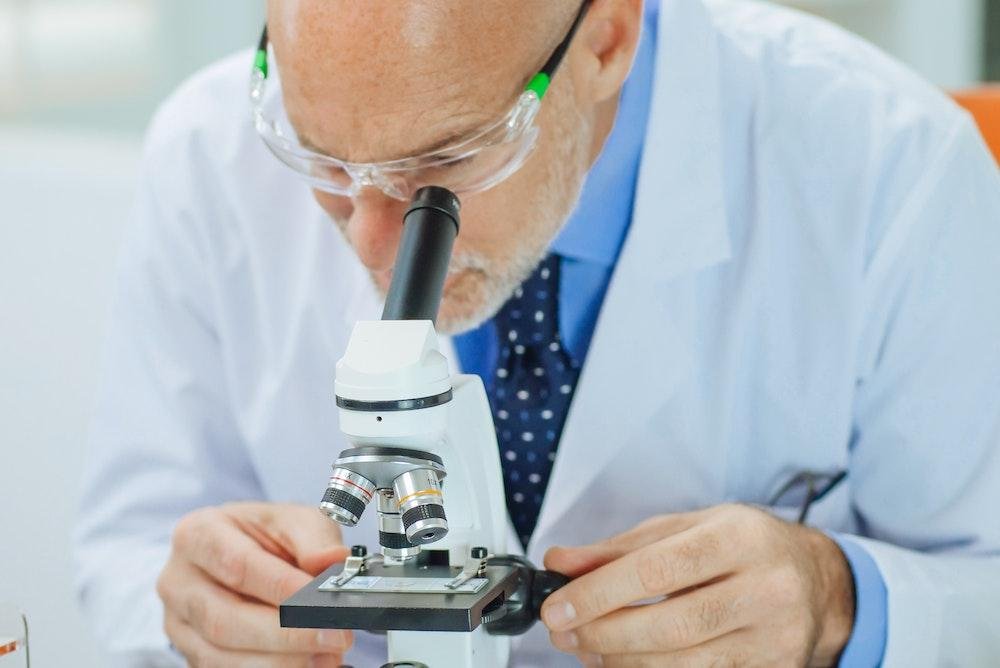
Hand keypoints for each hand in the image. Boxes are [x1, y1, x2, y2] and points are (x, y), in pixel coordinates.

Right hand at [157, 502, 352, 666]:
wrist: (247, 553)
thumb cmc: (267, 536)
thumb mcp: (295, 520)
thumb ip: (314, 539)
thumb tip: (332, 560)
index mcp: (198, 534)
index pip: (238, 565)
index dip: (281, 588)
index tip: (322, 602)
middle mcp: (179, 580)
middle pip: (224, 619)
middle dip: (285, 633)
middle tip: (335, 635)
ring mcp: (179, 622)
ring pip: (221, 655)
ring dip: (281, 661)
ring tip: (328, 654)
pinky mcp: (191, 653)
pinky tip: (310, 663)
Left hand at [540, 504, 854, 666]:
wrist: (817, 579)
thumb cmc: (743, 545)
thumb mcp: (686, 528)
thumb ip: (621, 547)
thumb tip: (561, 562)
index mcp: (738, 537)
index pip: (657, 569)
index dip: (600, 591)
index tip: (558, 605)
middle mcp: (764, 587)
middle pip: (670, 624)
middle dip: (604, 633)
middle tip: (564, 632)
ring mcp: (775, 637)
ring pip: (684, 663)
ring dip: (623, 661)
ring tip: (587, 649)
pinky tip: (624, 663)